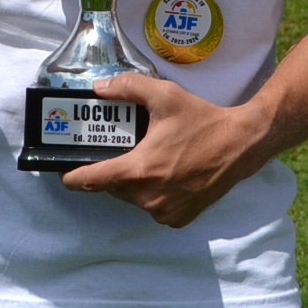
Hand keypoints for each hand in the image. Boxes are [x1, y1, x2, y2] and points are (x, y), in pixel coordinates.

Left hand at [60, 74, 265, 228]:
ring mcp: (164, 211)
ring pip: (133, 199)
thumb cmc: (203, 122)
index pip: (90, 181)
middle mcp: (148, 197)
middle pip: (114, 187)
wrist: (241, 145)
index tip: (66, 174)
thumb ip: (128, 88)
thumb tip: (100, 88)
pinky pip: (154, 208)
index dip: (73, 177)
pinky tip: (169, 176)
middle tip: (128, 150)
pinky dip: (155, 195)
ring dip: (135, 183)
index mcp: (139, 170)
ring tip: (153, 160)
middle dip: (115, 170)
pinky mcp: (178, 219)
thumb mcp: (165, 96)